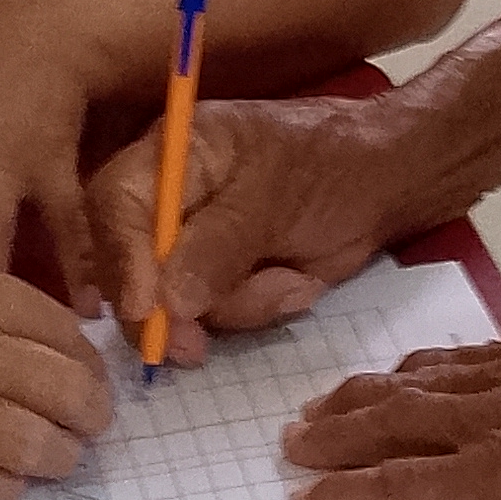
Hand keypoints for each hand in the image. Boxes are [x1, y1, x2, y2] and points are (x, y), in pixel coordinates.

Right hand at [0, 246, 111, 499]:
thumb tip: (66, 349)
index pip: (64, 333)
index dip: (90, 365)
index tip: (89, 380)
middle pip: (64, 391)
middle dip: (91, 415)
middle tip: (91, 426)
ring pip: (33, 445)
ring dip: (60, 457)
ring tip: (58, 457)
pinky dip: (6, 487)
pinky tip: (6, 478)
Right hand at [87, 93, 399, 362]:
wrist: (385, 184)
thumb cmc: (332, 165)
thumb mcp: (275, 197)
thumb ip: (219, 245)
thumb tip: (168, 300)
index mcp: (170, 153)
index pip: (114, 204)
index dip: (121, 260)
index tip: (146, 311)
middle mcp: (166, 197)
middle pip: (127, 263)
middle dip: (168, 307)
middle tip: (195, 346)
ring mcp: (190, 241)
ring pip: (173, 300)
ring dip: (236, 306)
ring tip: (292, 280)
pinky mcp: (217, 278)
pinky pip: (212, 315)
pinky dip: (256, 308)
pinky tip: (296, 283)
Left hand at [282, 319, 500, 499]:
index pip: (481, 360)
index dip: (429, 378)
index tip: (398, 387)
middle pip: (424, 382)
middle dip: (364, 398)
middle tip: (319, 414)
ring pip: (395, 423)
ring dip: (337, 439)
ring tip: (299, 451)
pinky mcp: (487, 483)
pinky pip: (396, 486)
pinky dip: (347, 495)